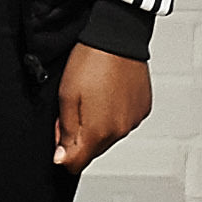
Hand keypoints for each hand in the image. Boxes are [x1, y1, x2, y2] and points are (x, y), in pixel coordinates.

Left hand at [57, 42, 153, 166]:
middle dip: (80, 137)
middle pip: (93, 150)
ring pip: (109, 136)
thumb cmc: (90, 62)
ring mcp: (134, 120)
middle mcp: (120, 130)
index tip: (59, 138)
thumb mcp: (66, 96)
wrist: (117, 38)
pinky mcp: (143, 109)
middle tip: (73, 108)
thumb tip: (62, 157)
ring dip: (98, 126)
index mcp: (98, 131)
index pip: (77, 163)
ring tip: (92, 97)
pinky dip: (114, 115)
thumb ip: (65, 131)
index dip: (63, 155)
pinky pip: (124, 122)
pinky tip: (108, 95)